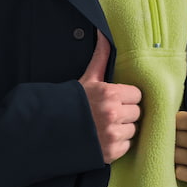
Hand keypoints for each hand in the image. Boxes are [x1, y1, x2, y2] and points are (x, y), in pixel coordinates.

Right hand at [79, 31, 141, 163]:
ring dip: (123, 129)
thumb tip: (103, 33)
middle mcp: (112, 114)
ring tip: (106, 126)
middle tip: (110, 113)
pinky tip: (104, 138)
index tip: (116, 99)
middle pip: (137, 113)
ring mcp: (111, 135)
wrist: (49, 129)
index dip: (127, 97)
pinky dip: (118, 144)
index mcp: (109, 93)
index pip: (137, 94)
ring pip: (133, 130)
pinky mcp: (110, 153)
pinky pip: (127, 146)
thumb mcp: (87, 78)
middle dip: (126, 113)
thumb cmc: (71, 102)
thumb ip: (101, 57)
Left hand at [175, 65, 186, 184]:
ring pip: (176, 155)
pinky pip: (181, 172)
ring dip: (175, 151)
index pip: (179, 120)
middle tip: (177, 133)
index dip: (176, 120)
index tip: (179, 120)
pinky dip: (181, 167)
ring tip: (181, 146)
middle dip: (173, 135)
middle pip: (176, 138)